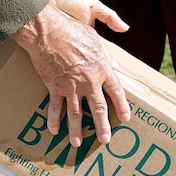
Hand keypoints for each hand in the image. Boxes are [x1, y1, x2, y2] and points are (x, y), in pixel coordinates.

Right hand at [10, 0, 130, 147]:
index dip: (121, 106)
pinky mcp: (55, 87)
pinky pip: (55, 107)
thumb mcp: (96, 40)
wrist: (49, 32)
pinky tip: (54, 131)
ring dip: (77, 130)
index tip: (125, 118)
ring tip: (77, 144)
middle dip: (102, 126)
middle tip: (105, 140)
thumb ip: (106, 55)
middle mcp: (89, 81)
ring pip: (76, 113)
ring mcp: (71, 86)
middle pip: (98, 107)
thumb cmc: (73, 31)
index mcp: (102, 69)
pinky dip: (54, 119)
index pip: (116, 92)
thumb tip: (115, 66)